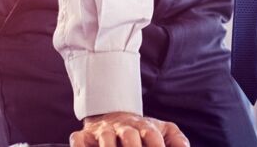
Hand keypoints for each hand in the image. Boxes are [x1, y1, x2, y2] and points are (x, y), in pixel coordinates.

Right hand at [69, 112, 188, 146]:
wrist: (111, 115)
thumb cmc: (142, 130)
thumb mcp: (163, 130)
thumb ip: (177, 140)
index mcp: (145, 127)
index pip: (152, 136)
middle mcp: (123, 128)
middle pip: (130, 137)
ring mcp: (103, 132)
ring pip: (106, 139)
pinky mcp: (83, 136)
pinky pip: (78, 141)